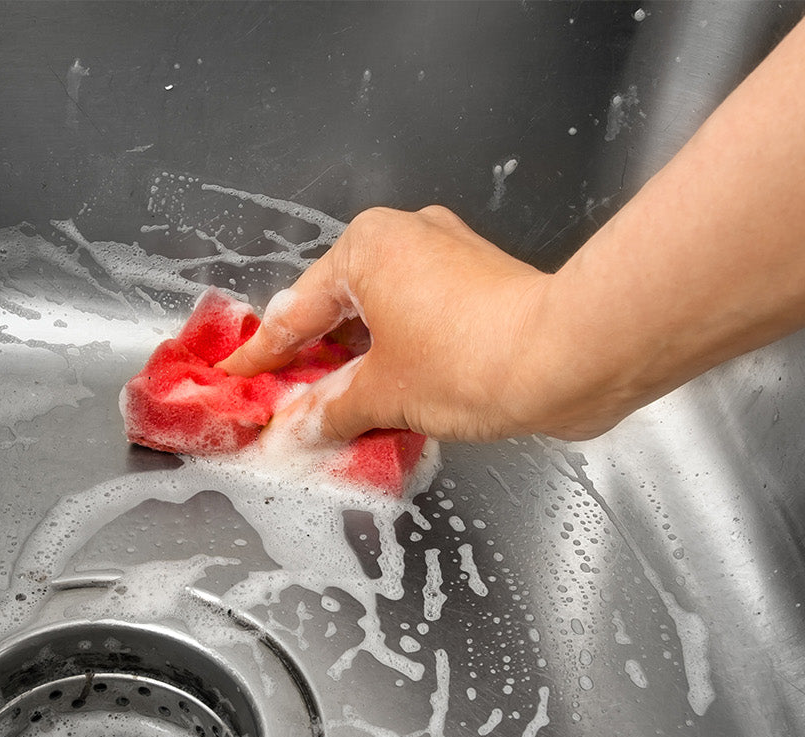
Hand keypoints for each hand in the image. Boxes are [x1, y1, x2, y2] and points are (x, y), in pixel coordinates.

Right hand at [217, 206, 636, 442]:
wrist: (568, 358)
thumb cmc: (469, 361)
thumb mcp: (382, 394)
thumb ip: (329, 411)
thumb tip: (296, 430)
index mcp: (367, 247)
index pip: (296, 311)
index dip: (263, 355)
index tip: (236, 378)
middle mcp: (406, 238)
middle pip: (339, 308)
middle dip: (314, 362)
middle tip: (283, 405)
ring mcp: (449, 259)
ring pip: (383, 316)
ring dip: (358, 365)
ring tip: (332, 414)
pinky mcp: (483, 286)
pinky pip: (419, 323)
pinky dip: (397, 358)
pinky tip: (386, 401)